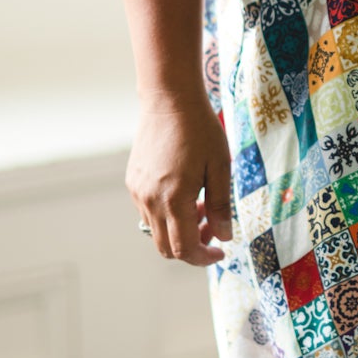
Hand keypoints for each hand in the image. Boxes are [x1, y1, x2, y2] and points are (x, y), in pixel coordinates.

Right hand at [128, 88, 233, 264]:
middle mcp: (149, 200)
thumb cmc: (200, 130)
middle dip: (192, 247)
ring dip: (180, 229)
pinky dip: (167, 215)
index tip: (221, 252)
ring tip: (202, 205)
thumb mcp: (220, 167)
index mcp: (173, 199)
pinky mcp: (133, 182)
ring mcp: (137, 191)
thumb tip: (224, 237)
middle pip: (166, 248)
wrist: (169, 99)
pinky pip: (148, 212)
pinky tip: (185, 192)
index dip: (203, 258)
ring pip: (156, 231)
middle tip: (214, 229)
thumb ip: (221, 205)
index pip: (184, 249)